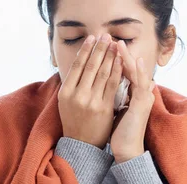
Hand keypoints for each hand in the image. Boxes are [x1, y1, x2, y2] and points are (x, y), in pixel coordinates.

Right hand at [58, 34, 123, 148]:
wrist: (82, 145)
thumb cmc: (75, 122)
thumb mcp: (66, 103)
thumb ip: (71, 85)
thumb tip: (79, 65)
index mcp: (65, 93)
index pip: (77, 66)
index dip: (86, 50)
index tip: (92, 38)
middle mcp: (77, 96)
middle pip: (90, 66)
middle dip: (99, 49)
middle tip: (106, 36)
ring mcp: (91, 102)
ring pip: (102, 73)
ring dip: (110, 56)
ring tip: (115, 44)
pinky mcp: (104, 107)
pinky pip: (112, 85)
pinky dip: (117, 71)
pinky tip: (121, 61)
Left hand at [110, 40, 155, 162]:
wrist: (127, 151)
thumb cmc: (120, 134)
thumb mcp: (115, 111)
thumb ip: (114, 98)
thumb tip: (104, 89)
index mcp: (134, 95)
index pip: (124, 73)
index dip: (116, 60)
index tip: (105, 49)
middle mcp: (140, 94)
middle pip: (130, 69)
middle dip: (120, 54)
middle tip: (111, 40)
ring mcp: (142, 98)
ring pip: (136, 73)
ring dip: (127, 57)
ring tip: (119, 44)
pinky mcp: (141, 105)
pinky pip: (139, 84)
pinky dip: (136, 71)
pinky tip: (132, 61)